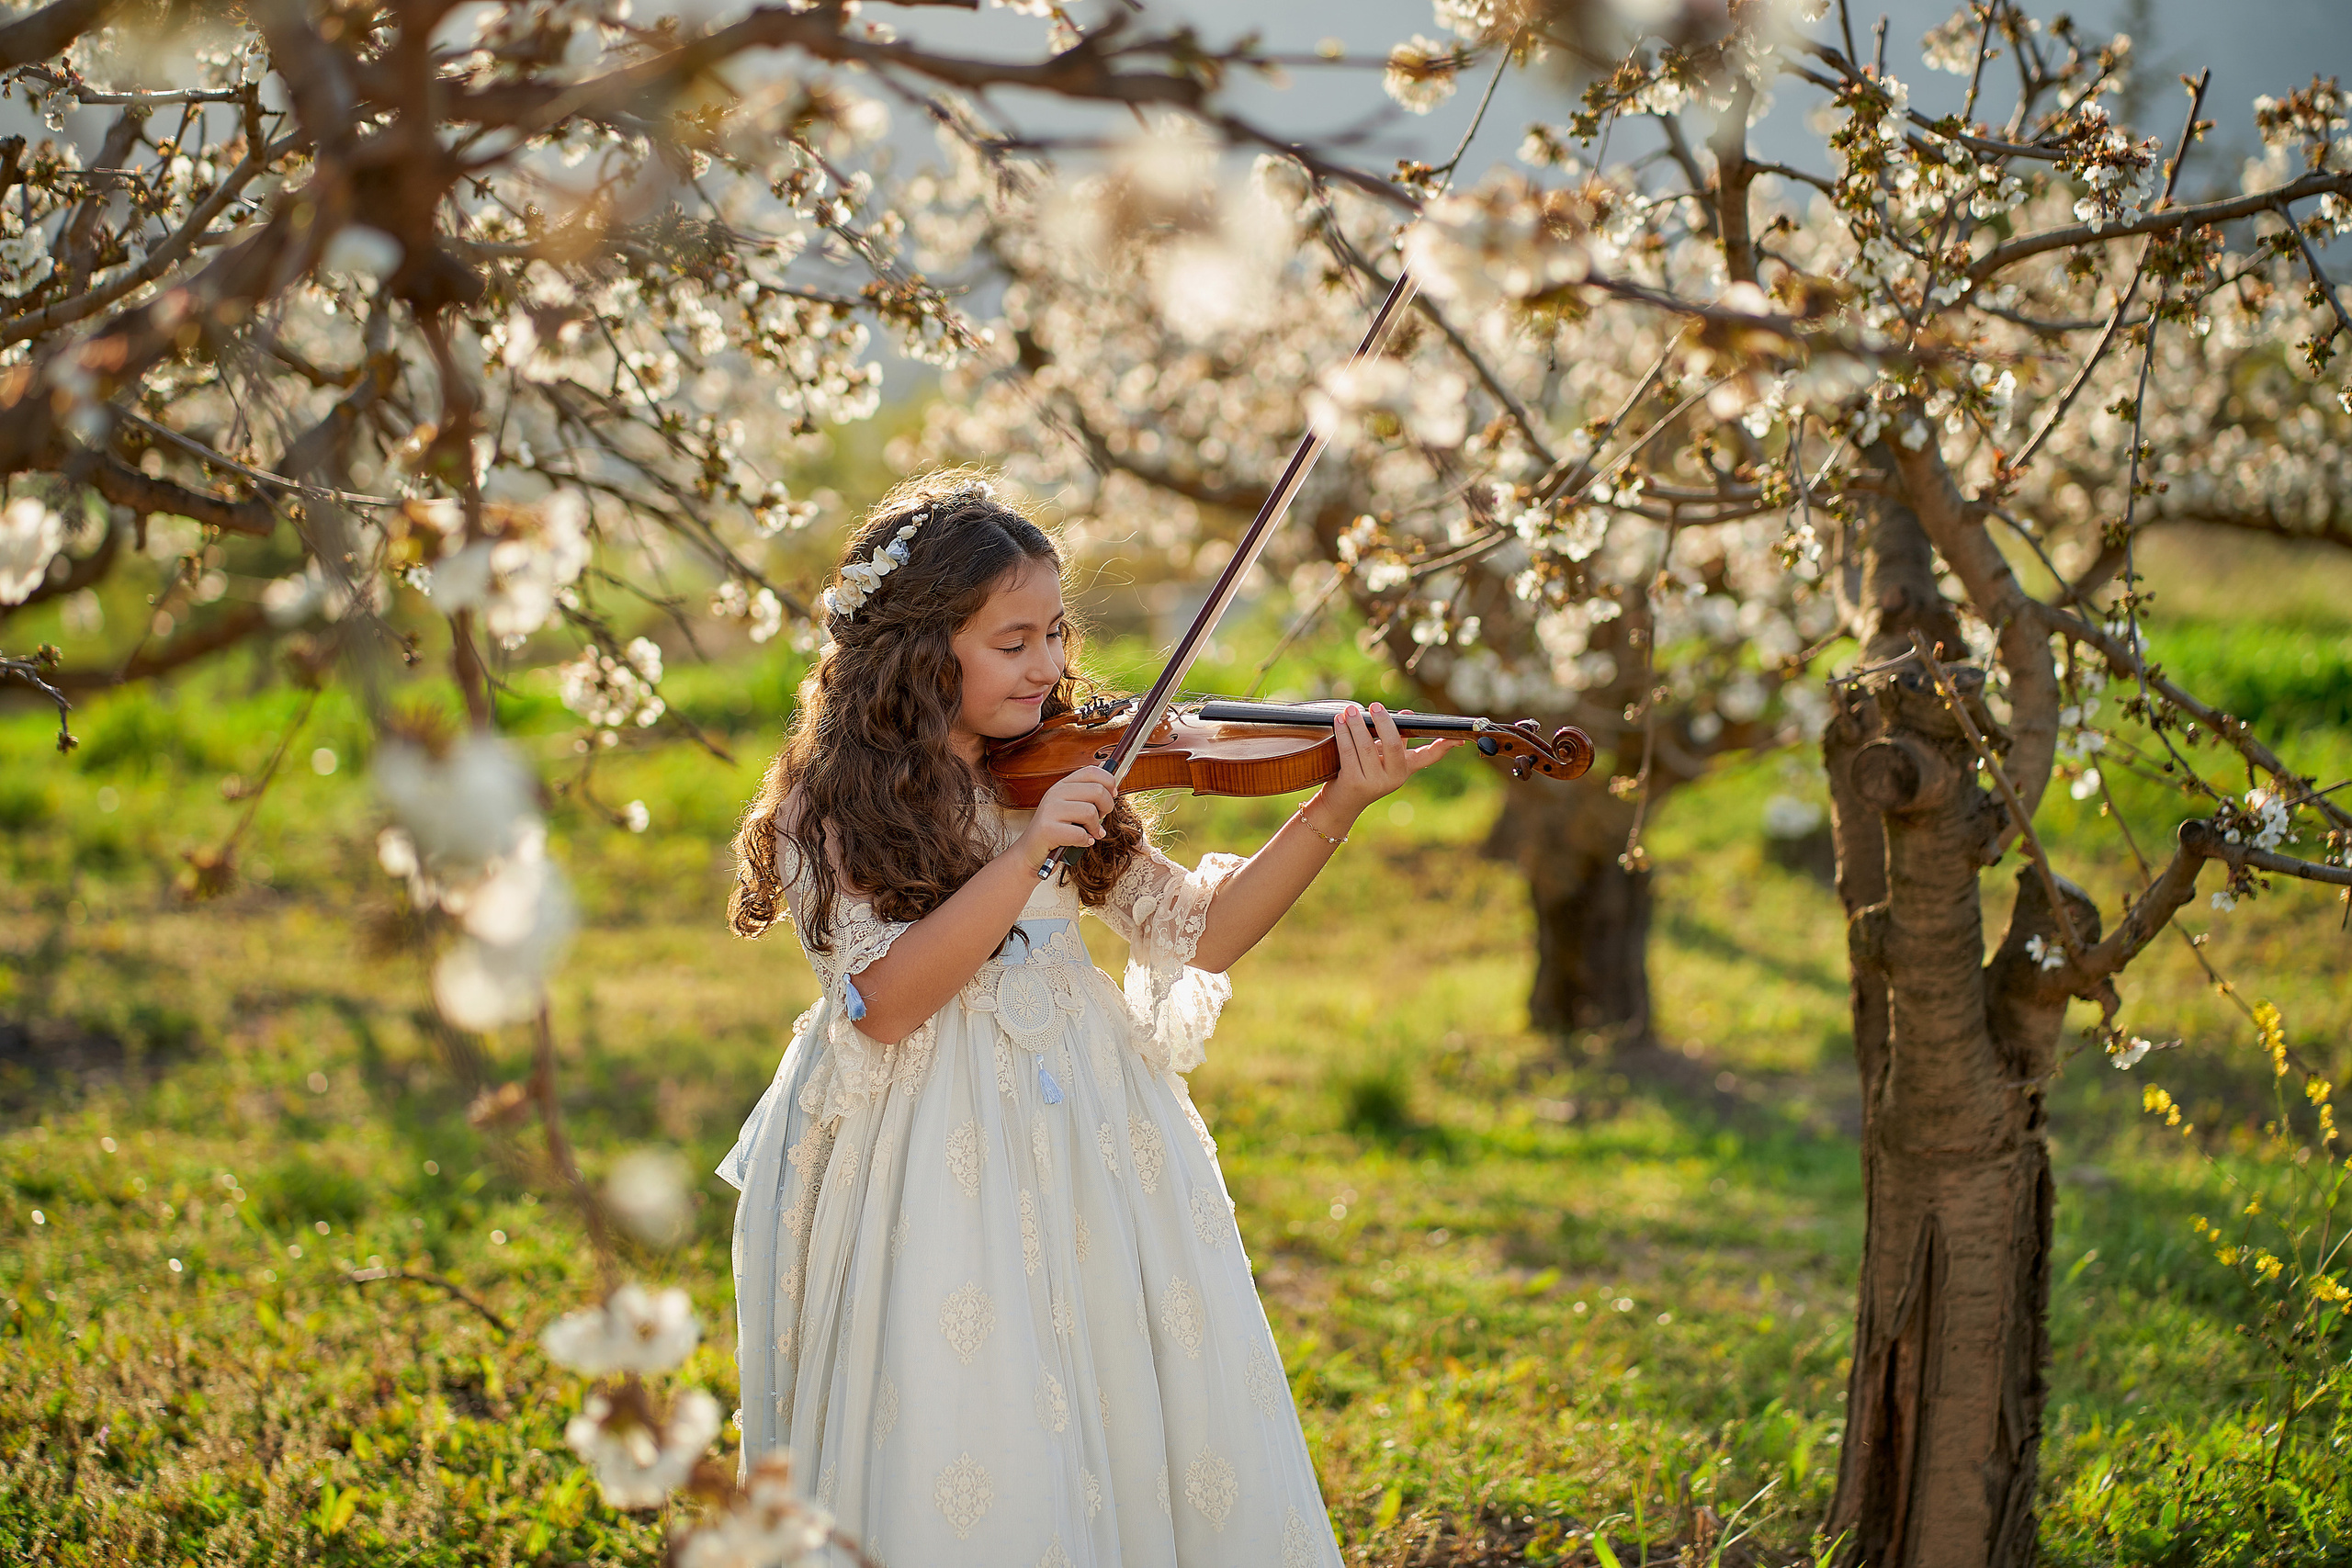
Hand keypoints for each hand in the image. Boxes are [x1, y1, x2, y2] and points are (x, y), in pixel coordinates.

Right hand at [1015, 765, 1115, 859]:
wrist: (1030, 850)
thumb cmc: (1055, 830)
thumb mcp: (1070, 807)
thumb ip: (1086, 796)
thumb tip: (1111, 786)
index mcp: (1062, 785)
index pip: (1091, 771)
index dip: (1108, 781)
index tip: (1112, 795)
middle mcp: (1055, 793)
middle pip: (1097, 790)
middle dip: (1107, 807)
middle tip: (1101, 818)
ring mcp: (1050, 810)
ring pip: (1091, 812)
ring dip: (1096, 827)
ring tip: (1090, 833)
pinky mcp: (1048, 829)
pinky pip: (1080, 834)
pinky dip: (1086, 841)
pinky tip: (1082, 841)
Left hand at [1320, 702, 1461, 820]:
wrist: (1342, 802)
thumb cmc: (1363, 772)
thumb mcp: (1381, 757)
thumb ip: (1393, 738)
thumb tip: (1408, 714)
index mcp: (1404, 769)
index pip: (1429, 756)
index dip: (1443, 746)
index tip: (1457, 737)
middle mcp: (1394, 778)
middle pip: (1394, 744)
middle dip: (1384, 722)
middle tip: (1375, 705)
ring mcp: (1374, 782)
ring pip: (1366, 746)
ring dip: (1357, 724)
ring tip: (1350, 710)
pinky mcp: (1354, 783)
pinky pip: (1349, 752)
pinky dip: (1343, 733)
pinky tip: (1338, 721)